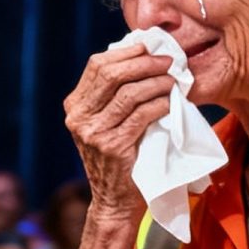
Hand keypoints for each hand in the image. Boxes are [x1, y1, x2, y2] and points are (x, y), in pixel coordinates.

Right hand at [62, 44, 175, 222]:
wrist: (114, 201)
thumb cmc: (119, 157)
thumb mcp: (106, 123)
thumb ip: (112, 95)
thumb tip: (141, 57)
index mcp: (74, 106)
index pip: (97, 65)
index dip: (126, 52)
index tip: (150, 47)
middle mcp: (78, 117)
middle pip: (111, 74)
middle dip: (143, 63)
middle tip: (168, 61)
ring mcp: (92, 133)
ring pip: (128, 93)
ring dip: (156, 82)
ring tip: (174, 81)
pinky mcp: (112, 147)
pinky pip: (141, 115)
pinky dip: (159, 104)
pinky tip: (170, 103)